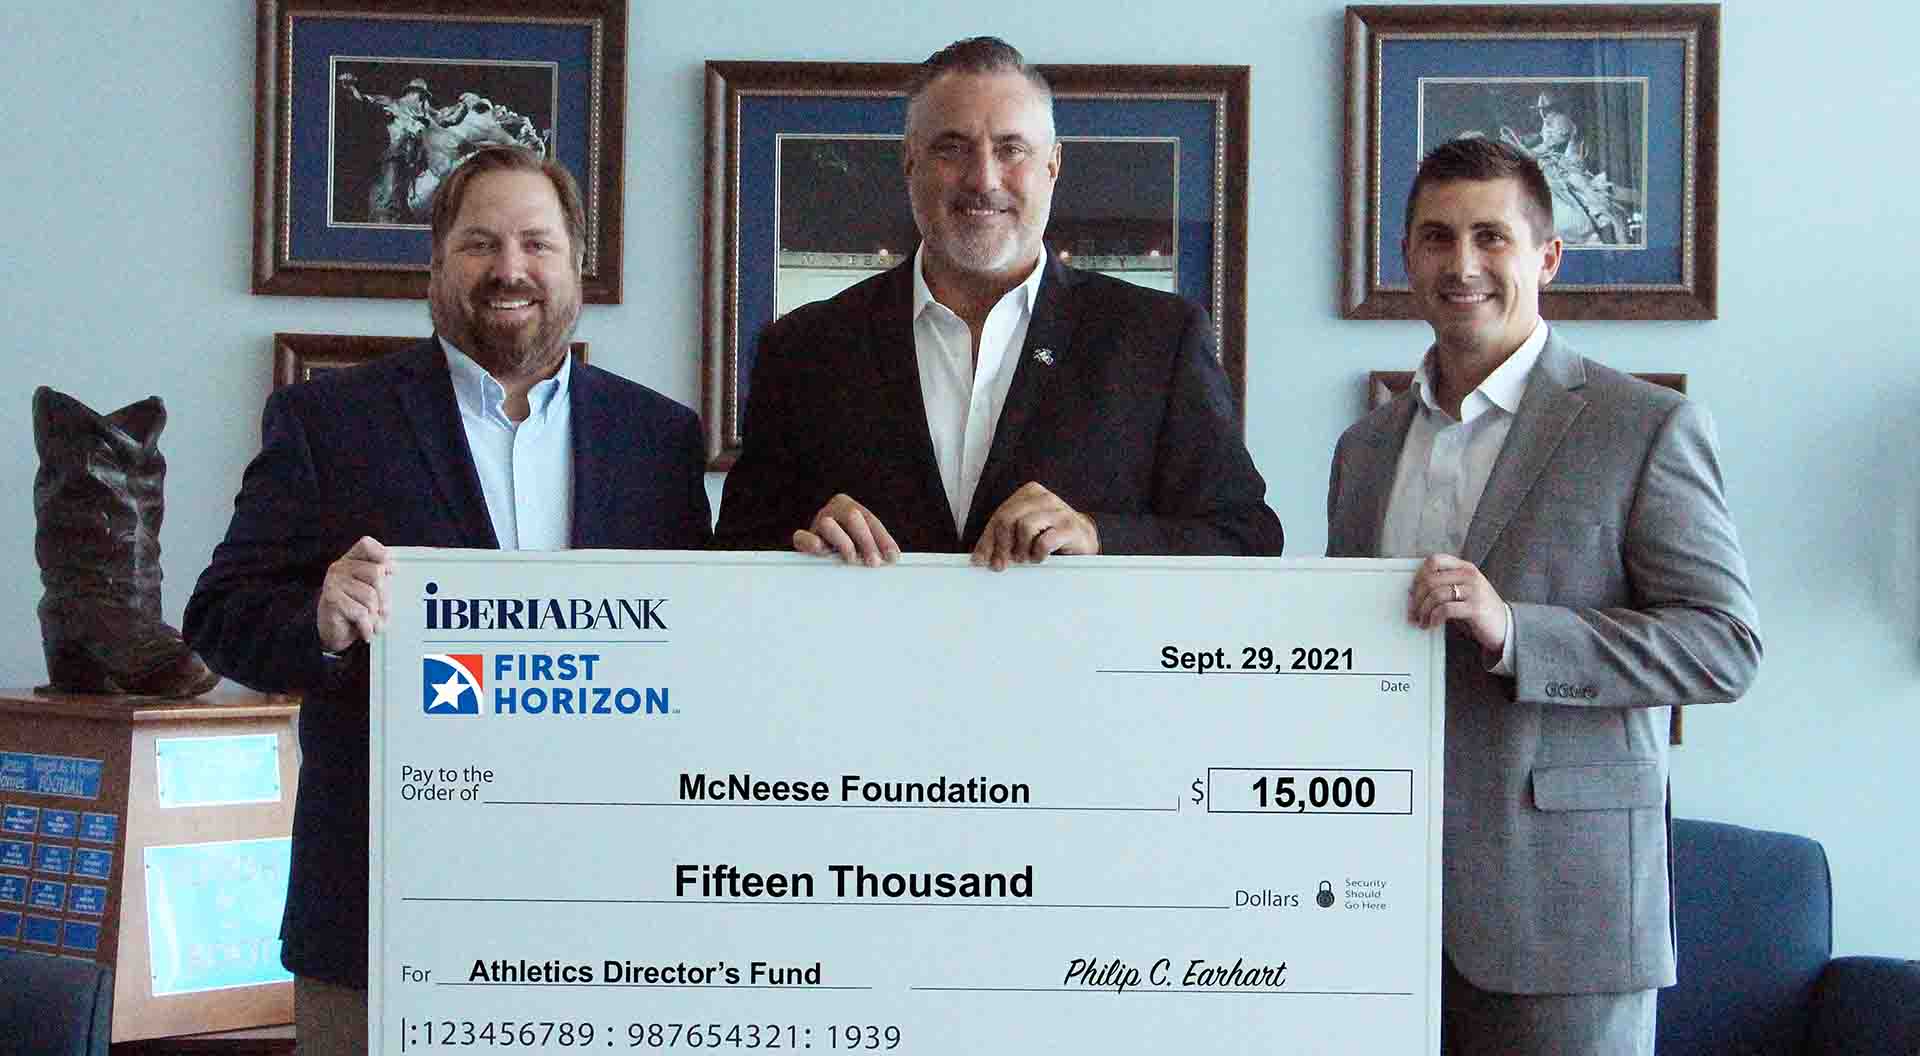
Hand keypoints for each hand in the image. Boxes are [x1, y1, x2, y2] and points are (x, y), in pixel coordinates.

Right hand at [317, 536, 392, 651]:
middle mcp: (340, 567)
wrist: (332, 632)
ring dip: (376, 615)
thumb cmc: (355, 609)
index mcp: (350, 560)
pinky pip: (361, 612)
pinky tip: (367, 631)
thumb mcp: (370, 591)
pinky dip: (367, 626)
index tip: (392, 572)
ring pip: (370, 596)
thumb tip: (396, 573)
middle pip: (376, 573)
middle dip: (385, 597)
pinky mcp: (332, 599)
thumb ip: (381, 580)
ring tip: (374, 623)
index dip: (382, 555)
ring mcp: (334, 582)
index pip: (366, 544)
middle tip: (384, 612)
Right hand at [792, 494, 899, 566]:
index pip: (870, 520)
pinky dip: (811, 543)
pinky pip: (802, 538)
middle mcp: (833, 511)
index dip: (883, 538)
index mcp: (849, 507)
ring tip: (852, 559)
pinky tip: (821, 550)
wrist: (817, 556)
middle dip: (866, 541)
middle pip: (853, 517)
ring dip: (843, 543)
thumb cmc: (846, 550)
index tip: (892, 556)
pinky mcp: (802, 540)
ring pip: (828, 524)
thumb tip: (891, 558)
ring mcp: (816, 523)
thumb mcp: (862, 545)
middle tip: (874, 562)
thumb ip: (874, 548)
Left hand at [970, 482, 1098, 571]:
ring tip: (1024, 558)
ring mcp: (1059, 511)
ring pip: (1025, 527)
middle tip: (1000, 564)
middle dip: (999, 545)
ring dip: (1020, 549)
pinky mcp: (1070, 528)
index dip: (987, 539)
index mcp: (1029, 493)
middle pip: (1008, 518)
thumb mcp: (1024, 531)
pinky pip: (1045, 541)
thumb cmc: (1051, 534)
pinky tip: (1039, 558)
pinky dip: (1037, 554)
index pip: (1000, 514)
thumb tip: (981, 556)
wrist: (1084, 538)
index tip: (980, 559)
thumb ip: (1004, 537)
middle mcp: (1044, 498)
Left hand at [1408, 554, 1504, 653]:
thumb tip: (1415, 591)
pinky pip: (1445, 609)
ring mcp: (1474, 591)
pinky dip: (1433, 618)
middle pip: (1430, 579)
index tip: (1413, 591)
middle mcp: (1470, 575)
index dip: (1419, 575)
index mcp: (1465, 568)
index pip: (1435, 560)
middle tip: (1414, 612)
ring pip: (1435, 594)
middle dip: (1417, 598)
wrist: (1505, 626)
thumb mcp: (1464, 591)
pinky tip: (1432, 625)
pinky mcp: (1475, 608)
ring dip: (1423, 611)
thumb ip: (1445, 585)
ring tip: (1422, 621)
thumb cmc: (1480, 610)